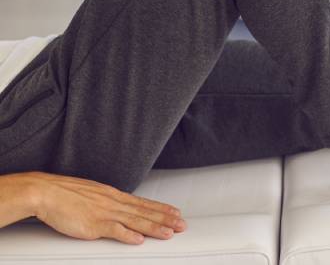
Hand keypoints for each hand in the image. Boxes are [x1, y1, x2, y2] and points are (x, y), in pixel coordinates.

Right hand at [28, 172, 185, 244]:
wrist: (46, 192)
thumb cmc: (65, 194)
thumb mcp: (93, 194)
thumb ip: (107, 201)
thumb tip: (118, 207)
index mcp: (113, 195)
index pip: (143, 203)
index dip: (161, 208)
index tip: (175, 212)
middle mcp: (113, 203)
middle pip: (145, 212)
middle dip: (166, 219)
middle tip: (182, 224)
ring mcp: (105, 213)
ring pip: (136, 221)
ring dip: (154, 228)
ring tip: (169, 233)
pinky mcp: (93, 224)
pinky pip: (114, 231)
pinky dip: (128, 235)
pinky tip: (140, 240)